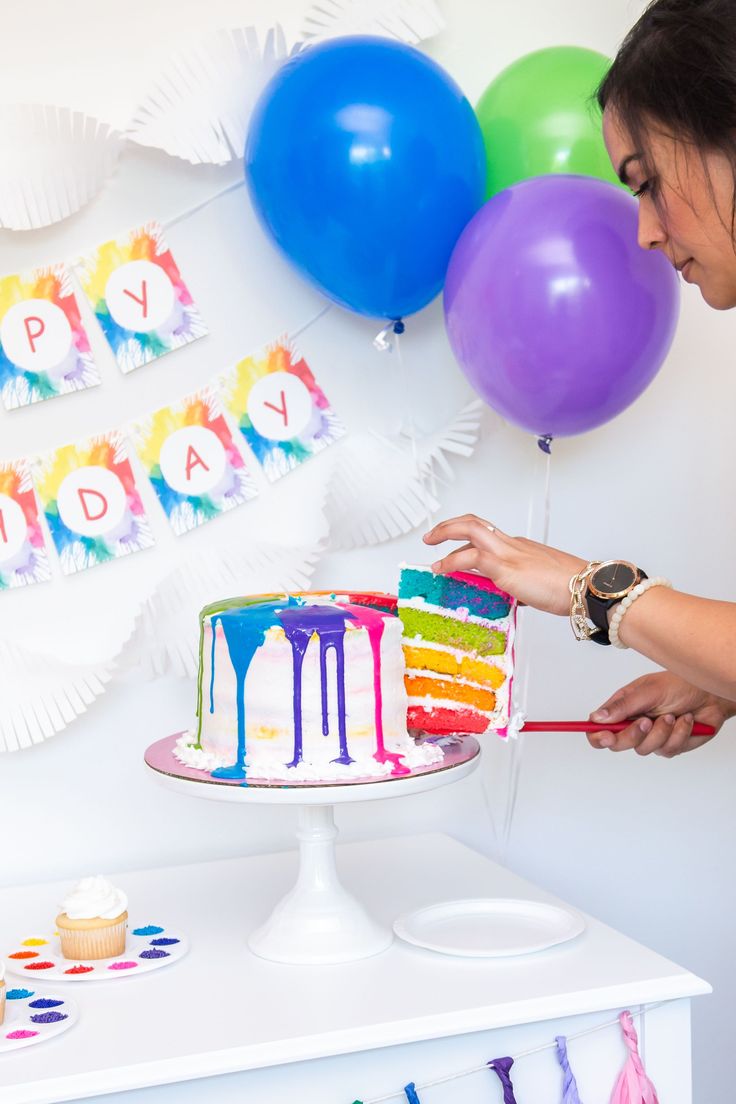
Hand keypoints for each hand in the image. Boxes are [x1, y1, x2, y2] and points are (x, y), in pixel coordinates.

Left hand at [423, 513, 586, 615]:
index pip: (486, 535)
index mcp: (520, 547)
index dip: (466, 539)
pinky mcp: (504, 566)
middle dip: (449, 526)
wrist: (585, 588)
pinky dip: (451, 561)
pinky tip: (442, 569)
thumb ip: (522, 586)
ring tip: (431, 549)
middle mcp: (512, 544)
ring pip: (469, 529)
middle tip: (433, 536)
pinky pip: (470, 557)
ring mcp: (508, 552)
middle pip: (474, 522)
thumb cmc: (570, 588)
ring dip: (445, 534)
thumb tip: (515, 596)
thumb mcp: (539, 585)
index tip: (454, 547)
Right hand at [588, 671, 733, 756]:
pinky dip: (678, 735)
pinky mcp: (668, 745)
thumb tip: (597, 717)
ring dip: (661, 732)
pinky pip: (666, 750)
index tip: (606, 736)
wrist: (711, 696)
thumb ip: (622, 706)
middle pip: (617, 744)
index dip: (597, 735)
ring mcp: (651, 736)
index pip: (599, 727)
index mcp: (623, 707)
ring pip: (644, 749)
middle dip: (633, 735)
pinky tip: (685, 721)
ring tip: (672, 716)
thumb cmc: (680, 685)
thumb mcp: (648, 691)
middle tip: (646, 722)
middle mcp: (634, 723)